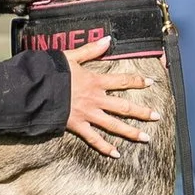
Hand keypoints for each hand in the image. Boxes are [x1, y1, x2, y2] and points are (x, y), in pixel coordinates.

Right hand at [62, 37, 159, 157]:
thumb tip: (107, 39)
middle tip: (157, 117)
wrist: (36, 89)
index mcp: (95, 81)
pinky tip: (116, 154)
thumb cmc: (52, 72)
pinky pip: (94, 139)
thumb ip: (91, 49)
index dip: (138, 81)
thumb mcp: (71, 56)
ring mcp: (88, 114)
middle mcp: (96, 99)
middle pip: (124, 107)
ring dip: (131, 132)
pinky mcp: (78, 126)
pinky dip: (105, 147)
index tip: (150, 83)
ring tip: (146, 138)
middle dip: (142, 112)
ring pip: (114, 125)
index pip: (123, 81)